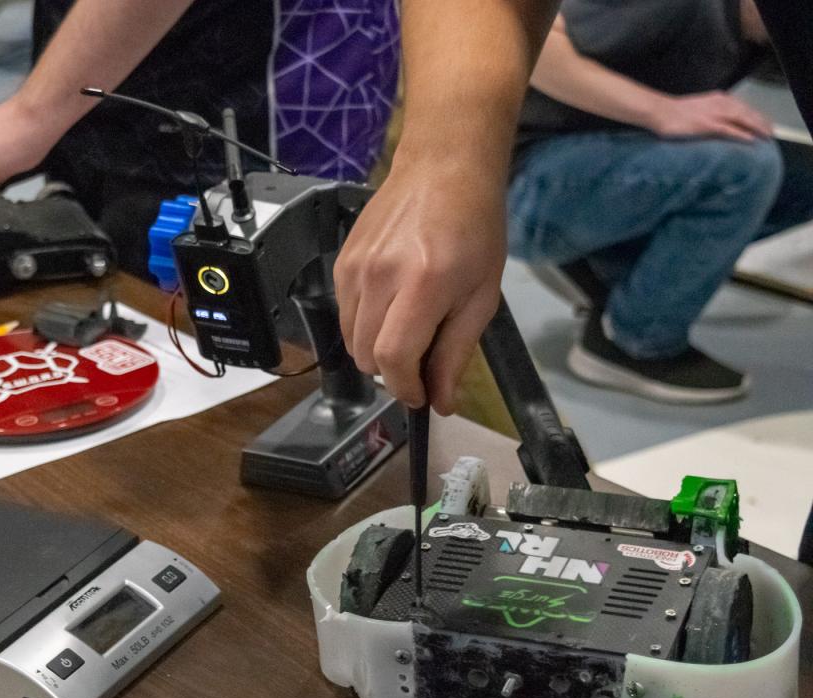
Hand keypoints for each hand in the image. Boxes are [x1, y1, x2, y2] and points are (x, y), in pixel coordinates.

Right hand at [334, 152, 505, 412]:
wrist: (443, 170)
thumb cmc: (475, 230)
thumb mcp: (482, 296)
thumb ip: (456, 353)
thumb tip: (440, 403)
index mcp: (422, 286)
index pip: (393, 358)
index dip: (405, 388)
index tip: (420, 396)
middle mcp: (379, 277)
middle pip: (366, 356)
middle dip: (392, 372)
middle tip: (420, 361)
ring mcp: (353, 268)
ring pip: (350, 340)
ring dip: (375, 350)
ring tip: (405, 331)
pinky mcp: (340, 262)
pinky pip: (344, 314)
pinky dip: (364, 325)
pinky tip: (390, 306)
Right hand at [650, 92, 772, 141]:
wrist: (659, 111)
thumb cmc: (674, 113)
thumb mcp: (697, 109)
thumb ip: (711, 112)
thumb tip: (719, 123)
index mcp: (718, 98)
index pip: (742, 106)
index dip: (755, 115)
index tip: (764, 123)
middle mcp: (720, 103)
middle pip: (747, 112)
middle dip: (761, 122)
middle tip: (771, 132)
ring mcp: (714, 113)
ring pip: (742, 119)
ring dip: (756, 127)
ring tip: (766, 136)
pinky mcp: (707, 124)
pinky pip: (729, 129)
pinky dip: (741, 134)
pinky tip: (751, 140)